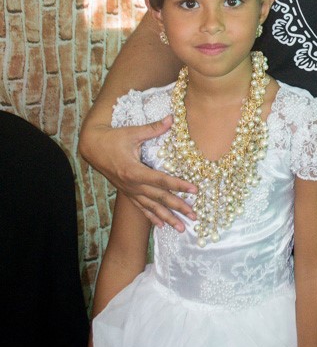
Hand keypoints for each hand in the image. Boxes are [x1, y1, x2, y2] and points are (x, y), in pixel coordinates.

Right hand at [78, 118, 195, 230]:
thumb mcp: (133, 132)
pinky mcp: (127, 192)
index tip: (194, 190)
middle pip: (160, 198)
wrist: (92, 148)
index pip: (161, 180)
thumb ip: (153, 128)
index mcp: (134, 171)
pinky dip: (152, 216)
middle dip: (178, 207)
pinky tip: (162, 225)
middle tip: (194, 216)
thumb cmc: (112, 138)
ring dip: (167, 218)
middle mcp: (132, 185)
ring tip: (181, 228)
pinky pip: (141, 207)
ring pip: (151, 207)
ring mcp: (129, 190)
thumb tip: (172, 118)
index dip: (179, 185)